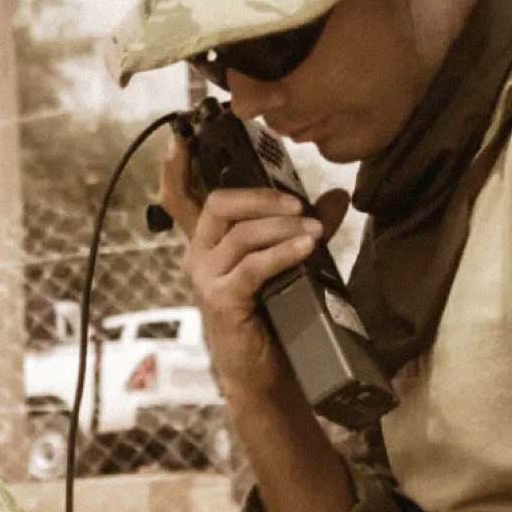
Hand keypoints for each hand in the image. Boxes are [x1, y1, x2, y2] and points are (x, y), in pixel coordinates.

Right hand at [158, 136, 349, 400]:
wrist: (264, 373)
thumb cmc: (272, 318)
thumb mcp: (288, 264)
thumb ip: (304, 228)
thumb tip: (335, 196)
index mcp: (208, 245)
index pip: (182, 200)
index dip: (176, 168)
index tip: (180, 138)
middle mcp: (199, 258)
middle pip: (218, 206)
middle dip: (260, 197)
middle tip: (297, 203)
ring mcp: (206, 280)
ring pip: (239, 234)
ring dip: (280, 227)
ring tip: (313, 231)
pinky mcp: (222, 301)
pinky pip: (252, 266)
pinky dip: (282, 253)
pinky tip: (305, 248)